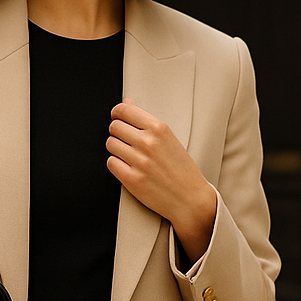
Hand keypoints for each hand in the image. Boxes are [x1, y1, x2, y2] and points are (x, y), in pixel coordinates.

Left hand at [108, 98, 216, 261]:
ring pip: (110, 144)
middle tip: (126, 140)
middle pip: (114, 127)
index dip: (117, 113)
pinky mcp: (132, 180)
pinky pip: (111, 163)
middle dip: (117, 132)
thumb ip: (146, 121)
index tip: (117, 117)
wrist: (190, 199)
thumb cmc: (181, 168)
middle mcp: (148, 143)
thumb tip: (126, 102)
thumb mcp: (169, 138)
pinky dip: (116, 164)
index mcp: (159, 128)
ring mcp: (139, 161)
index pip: (124, 110)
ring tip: (129, 155)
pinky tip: (128, 167)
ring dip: (116, 148)